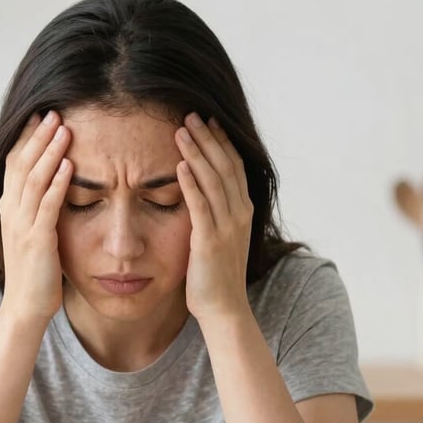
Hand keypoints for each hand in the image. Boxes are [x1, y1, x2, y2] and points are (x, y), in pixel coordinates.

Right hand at [0, 111, 71, 321]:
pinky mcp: (37, 241)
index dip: (26, 139)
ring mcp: (22, 226)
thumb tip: (53, 188)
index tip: (40, 116)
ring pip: (34, 180)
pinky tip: (70, 166)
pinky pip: (47, 206)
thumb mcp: (32, 235)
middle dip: (37, 137)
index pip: (15, 164)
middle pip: (22, 164)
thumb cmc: (35, 273)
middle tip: (53, 112)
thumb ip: (38, 210)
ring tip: (64, 130)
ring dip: (49, 152)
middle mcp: (12, 212)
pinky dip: (58, 184)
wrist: (25, 308)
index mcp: (10, 208)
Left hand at [175, 113, 252, 320]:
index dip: (221, 142)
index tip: (208, 122)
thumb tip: (202, 196)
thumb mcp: (221, 238)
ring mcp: (226, 227)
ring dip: (197, 153)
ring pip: (213, 180)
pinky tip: (180, 165)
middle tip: (191, 114)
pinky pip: (200, 206)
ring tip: (181, 130)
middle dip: (207, 138)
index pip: (233, 167)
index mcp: (242, 211)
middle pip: (224, 166)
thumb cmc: (217, 276)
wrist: (223, 308)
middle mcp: (239, 214)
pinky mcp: (209, 241)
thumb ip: (216, 215)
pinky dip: (191, 183)